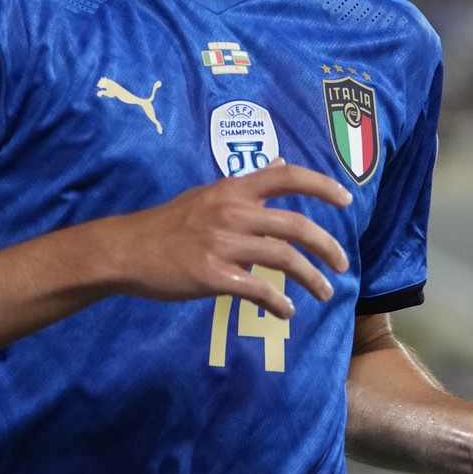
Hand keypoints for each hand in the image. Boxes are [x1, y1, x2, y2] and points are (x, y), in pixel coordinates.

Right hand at [110, 160, 350, 318]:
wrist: (126, 250)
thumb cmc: (168, 224)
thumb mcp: (207, 193)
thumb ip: (244, 183)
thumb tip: (278, 161)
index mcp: (232, 189)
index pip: (286, 176)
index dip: (321, 185)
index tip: (346, 200)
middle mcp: (232, 212)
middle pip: (295, 225)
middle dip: (326, 246)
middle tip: (342, 264)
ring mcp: (223, 244)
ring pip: (283, 259)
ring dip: (311, 278)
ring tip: (325, 293)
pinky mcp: (212, 275)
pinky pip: (258, 290)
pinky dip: (279, 303)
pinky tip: (286, 312)